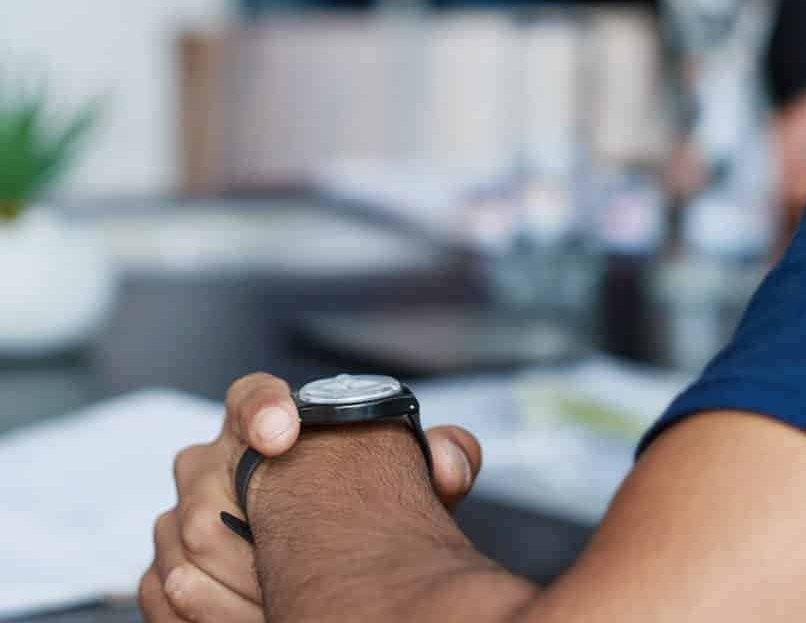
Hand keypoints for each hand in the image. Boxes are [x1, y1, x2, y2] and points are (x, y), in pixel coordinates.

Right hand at [138, 372, 481, 621]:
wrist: (322, 551)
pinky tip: (255, 616)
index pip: (250, 396)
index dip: (263, 410)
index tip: (285, 434)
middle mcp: (213, 460)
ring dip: (238, 586)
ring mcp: (180, 514)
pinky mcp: (164, 568)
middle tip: (298, 568)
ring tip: (284, 601)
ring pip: (184, 549)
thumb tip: (451, 463)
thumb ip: (443, 458)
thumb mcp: (406, 480)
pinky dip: (204, 614)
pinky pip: (164, 593)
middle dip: (254, 541)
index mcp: (267, 421)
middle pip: (206, 492)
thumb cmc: (357, 501)